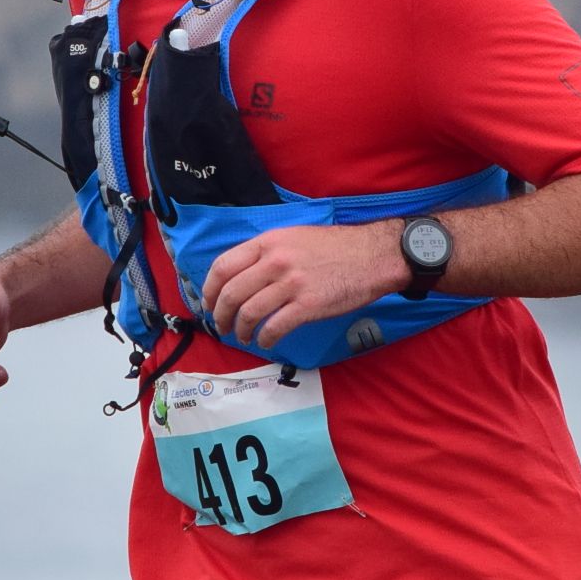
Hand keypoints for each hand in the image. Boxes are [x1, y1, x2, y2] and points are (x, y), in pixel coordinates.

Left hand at [195, 223, 404, 352]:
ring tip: (244, 337)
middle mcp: (275, 261)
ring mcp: (291, 284)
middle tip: (222, 326)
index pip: (223, 266)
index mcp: (268, 242)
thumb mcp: (293, 237)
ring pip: (249, 313)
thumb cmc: (334, 248)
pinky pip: (275, 327)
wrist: (372, 256)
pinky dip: (265, 339)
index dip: (209, 289)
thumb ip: (266, 253)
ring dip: (242, 330)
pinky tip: (266, 342)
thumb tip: (241, 275)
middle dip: (220, 315)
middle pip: (231, 293)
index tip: (208, 303)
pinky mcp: (308, 305)